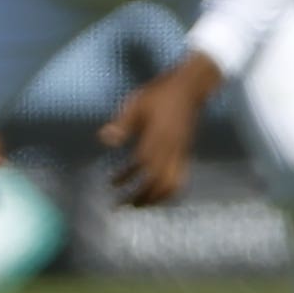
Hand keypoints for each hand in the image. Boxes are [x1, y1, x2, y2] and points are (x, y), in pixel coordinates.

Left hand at [98, 53, 218, 207]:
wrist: (189, 88)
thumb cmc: (159, 94)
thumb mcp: (136, 105)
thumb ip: (122, 124)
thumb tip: (104, 140)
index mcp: (158, 139)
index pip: (145, 169)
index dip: (130, 182)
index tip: (113, 189)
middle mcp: (173, 150)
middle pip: (161, 184)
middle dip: (144, 197)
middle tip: (123, 205)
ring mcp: (182, 153)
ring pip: (173, 184)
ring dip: (156, 196)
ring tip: (137, 202)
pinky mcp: (185, 152)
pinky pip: (180, 177)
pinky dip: (167, 187)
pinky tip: (151, 186)